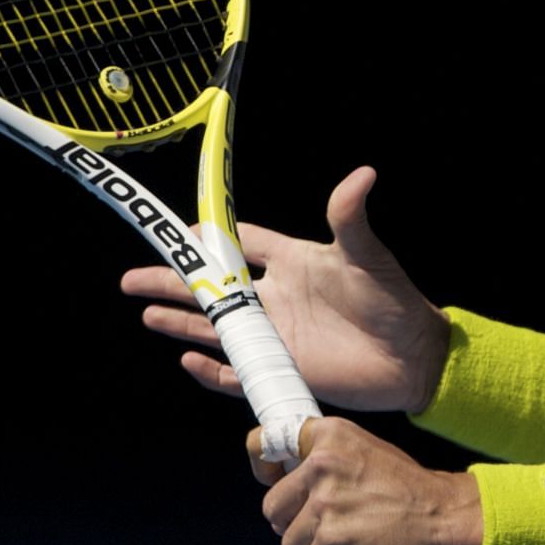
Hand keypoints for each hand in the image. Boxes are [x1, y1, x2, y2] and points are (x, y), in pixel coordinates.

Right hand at [122, 166, 449, 413]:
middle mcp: (276, 298)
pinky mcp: (282, 368)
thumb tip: (363, 173)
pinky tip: (186, 360)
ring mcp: (276, 335)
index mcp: (292, 263)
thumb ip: (351, 216)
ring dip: (180, 320)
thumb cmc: (393, 300)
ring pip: (215, 328)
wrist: (413, 356)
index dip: (210, 239)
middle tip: (131, 277)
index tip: (179, 233)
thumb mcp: (367, 255)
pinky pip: (237, 371)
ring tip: (146, 311)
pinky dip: (212, 369)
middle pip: (213, 288)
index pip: (240, 245)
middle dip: (173, 281)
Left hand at [250, 418, 482, 544]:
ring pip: (290, 544)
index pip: (264, 444)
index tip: (273, 479)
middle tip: (330, 524)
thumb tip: (292, 480)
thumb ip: (329, 460)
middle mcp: (322, 468)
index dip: (264, 467)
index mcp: (331, 438)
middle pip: (272, 508)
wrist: (451, 521)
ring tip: (353, 541)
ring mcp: (325, 509)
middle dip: (295, 522)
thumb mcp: (369, 453)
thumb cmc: (416, 493)